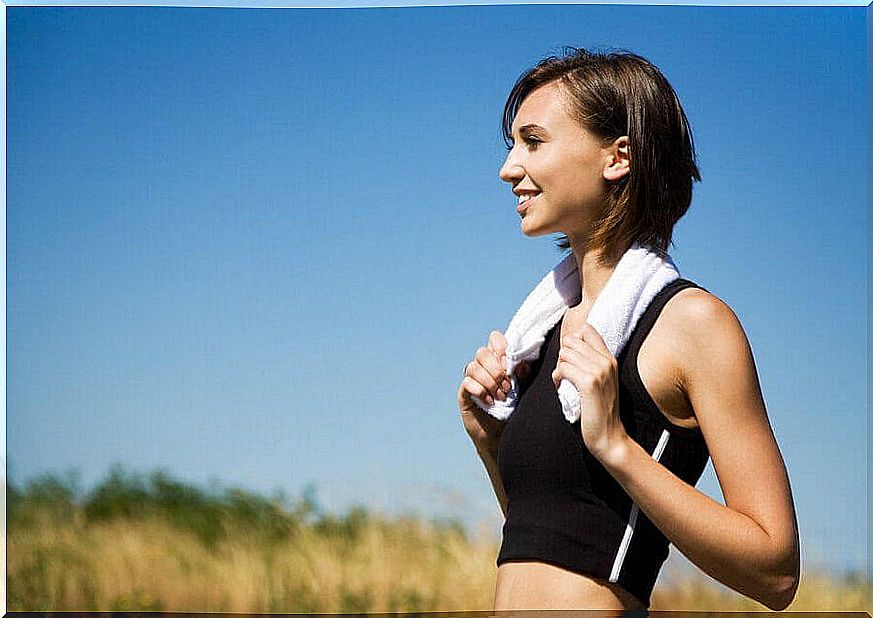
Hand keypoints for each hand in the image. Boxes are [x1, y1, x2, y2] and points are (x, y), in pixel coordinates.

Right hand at [458, 331, 527, 449]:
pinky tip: (490, 401)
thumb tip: (522, 362)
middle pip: (482, 352)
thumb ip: (523, 375)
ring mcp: (471, 380)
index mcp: (497, 361)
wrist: (501, 435)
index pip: (494, 339)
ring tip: (501, 397)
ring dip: (490, 382)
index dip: (501, 347)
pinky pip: (467, 382)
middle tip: (507, 387)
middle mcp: (482, 367)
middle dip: (496, 369)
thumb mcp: (523, 390)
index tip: (509, 364)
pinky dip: (480, 390)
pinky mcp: (464, 393)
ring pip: (474, 367)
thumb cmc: (513, 410)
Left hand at [551, 324, 627, 459]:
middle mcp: (606, 361)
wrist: (610, 436)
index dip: (572, 341)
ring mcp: (599, 371)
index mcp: (610, 358)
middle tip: (565, 373)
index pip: (587, 330)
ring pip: (565, 353)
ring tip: (563, 381)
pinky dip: (557, 378)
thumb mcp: (601, 381)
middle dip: (563, 356)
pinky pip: (563, 368)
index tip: (570, 359)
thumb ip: (590, 362)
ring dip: (559, 367)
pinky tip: (561, 387)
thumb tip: (568, 348)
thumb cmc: (600, 411)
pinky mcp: (589, 383)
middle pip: (572, 340)